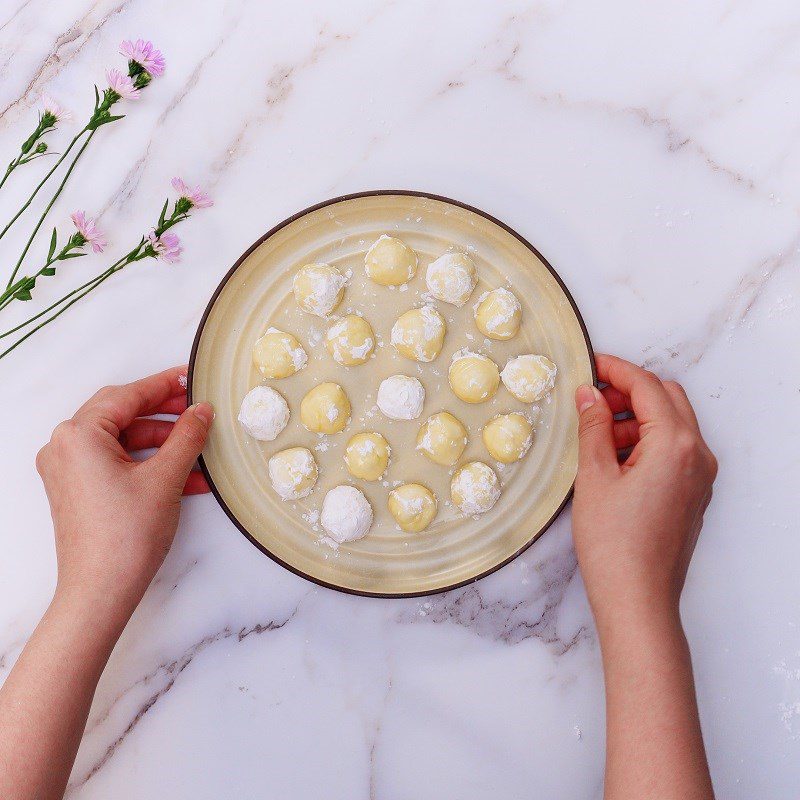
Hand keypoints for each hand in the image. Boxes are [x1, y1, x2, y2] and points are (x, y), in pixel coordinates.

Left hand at [35, 365, 213, 629]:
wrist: (100, 592)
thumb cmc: (125, 536)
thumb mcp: (166, 477)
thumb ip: (186, 436)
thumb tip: (201, 411)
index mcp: (79, 435)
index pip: (128, 396)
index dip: (165, 385)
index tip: (192, 378)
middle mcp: (65, 447)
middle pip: (122, 414)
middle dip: (165, 414)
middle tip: (198, 409)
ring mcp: (69, 470)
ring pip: (123, 440)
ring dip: (162, 443)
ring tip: (199, 448)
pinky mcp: (78, 490)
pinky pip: (117, 463)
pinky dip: (149, 464)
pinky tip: (186, 475)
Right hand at [572, 354, 716, 628]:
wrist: (637, 599)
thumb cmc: (614, 545)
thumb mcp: (594, 477)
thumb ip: (593, 427)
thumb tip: (588, 395)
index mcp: (675, 445)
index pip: (647, 386)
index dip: (615, 370)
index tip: (589, 365)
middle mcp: (697, 455)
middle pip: (667, 398)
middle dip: (628, 391)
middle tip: (590, 399)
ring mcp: (700, 475)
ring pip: (672, 423)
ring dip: (637, 417)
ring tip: (597, 435)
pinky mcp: (694, 492)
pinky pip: (674, 449)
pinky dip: (647, 440)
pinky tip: (614, 458)